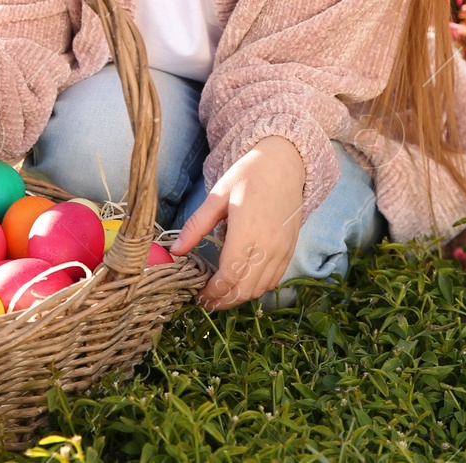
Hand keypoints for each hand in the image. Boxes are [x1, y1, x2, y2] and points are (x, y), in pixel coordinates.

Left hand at [169, 136, 306, 309]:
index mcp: (247, 231)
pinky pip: (274, 280)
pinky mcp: (290, 250)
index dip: (212, 292)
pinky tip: (242, 285)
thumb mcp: (217, 196)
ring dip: (239, 297)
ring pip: (260, 289)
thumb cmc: (248, 176)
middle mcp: (268, 245)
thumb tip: (175, 251)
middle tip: (206, 301)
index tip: (198, 294)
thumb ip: (196, 225)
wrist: (284, 163)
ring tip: (221, 296)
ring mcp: (282, 250)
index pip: (229, 276)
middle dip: (223, 300)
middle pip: (244, 289)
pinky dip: (257, 289)